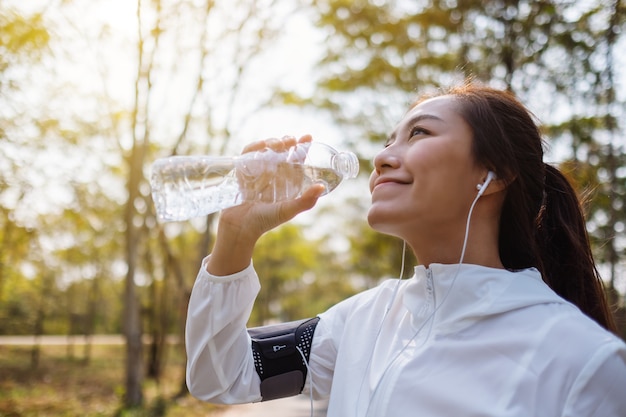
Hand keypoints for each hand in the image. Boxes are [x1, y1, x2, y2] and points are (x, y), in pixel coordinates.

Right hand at [206, 135, 324, 275]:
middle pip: (281, 150)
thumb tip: (322, 186)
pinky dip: (254, 147)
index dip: (302, 147)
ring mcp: (256, 171)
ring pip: (265, 149)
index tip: (308, 137)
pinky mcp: (242, 171)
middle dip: (287, 142)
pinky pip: (247, 154)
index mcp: (285, 182)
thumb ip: (305, 201)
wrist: (239, 227)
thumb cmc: (265, 221)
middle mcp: (272, 174)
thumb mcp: (288, 211)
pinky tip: (261, 146)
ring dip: (272, 142)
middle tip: (291, 140)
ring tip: (278, 144)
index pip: (295, 160)